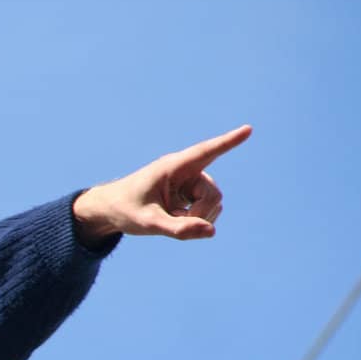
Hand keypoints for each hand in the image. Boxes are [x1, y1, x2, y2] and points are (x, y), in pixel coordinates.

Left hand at [73, 124, 250, 243]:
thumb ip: (178, 229)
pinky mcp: (191, 195)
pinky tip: (175, 219)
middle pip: (213, 195)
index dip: (228, 142)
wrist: (111, 210)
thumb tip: (212, 231)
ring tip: (170, 219)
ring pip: (213, 203)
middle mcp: (186, 171)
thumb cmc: (126, 210)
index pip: (206, 152)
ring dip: (198, 218)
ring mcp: (190, 183)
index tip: (249, 129)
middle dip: (201, 214)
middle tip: (176, 223)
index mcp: (173, 167)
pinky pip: (208, 211)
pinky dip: (195, 221)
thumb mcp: (148, 223)